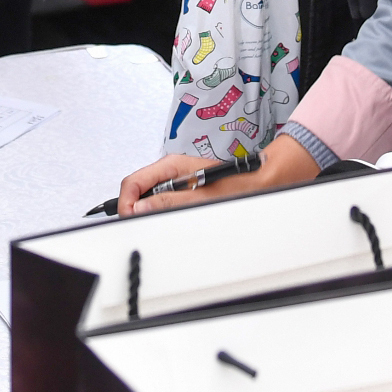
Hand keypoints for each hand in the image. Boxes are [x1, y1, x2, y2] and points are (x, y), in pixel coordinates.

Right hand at [116, 134, 318, 215]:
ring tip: (166, 222)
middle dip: (137, 209)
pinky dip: (164, 213)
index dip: (127, 202)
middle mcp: (172, 171)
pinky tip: (175, 219)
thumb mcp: (203, 196)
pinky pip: (165, 202)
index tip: (130, 218)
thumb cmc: (240, 183)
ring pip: (150, 199)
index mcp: (172, 166)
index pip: (133, 182)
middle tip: (148, 225)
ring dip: (152, 212)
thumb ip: (171, 202)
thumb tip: (141, 207)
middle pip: (138, 191)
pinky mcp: (185, 190)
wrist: (264, 180)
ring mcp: (178, 181)